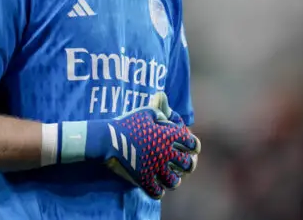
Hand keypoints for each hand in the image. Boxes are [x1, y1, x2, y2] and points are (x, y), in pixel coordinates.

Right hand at [85, 93, 199, 198]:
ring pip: (174, 182)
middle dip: (188, 166)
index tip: (192, 148)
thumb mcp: (146, 112)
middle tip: (185, 166)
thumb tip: (167, 116)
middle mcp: (166, 152)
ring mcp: (155, 168)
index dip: (194, 146)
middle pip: (187, 165)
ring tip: (171, 180)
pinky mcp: (144, 179)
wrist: (108, 138)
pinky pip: (156, 192)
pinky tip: (157, 189)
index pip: (192, 143)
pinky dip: (158, 192)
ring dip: (173, 181)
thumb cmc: (128, 122)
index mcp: (169, 135)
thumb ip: (161, 112)